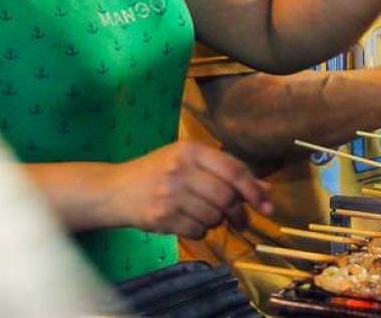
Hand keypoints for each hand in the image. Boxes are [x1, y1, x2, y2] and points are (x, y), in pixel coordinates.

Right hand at [113, 141, 271, 238]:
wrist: (114, 190)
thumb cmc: (158, 172)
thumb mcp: (190, 162)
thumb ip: (227, 172)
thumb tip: (266, 190)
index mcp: (190, 150)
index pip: (233, 169)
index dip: (253, 189)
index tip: (267, 205)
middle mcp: (179, 169)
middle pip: (226, 197)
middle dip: (237, 212)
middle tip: (239, 218)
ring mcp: (169, 194)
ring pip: (213, 216)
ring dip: (217, 221)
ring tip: (204, 214)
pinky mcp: (161, 217)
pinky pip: (197, 231)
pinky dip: (201, 230)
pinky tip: (188, 221)